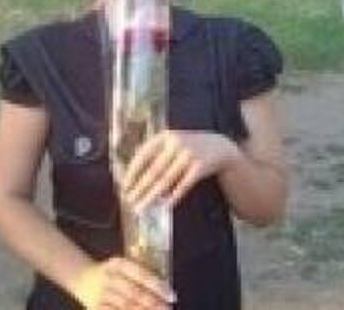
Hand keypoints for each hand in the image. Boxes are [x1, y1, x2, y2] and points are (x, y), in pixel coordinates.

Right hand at [75, 257, 175, 309]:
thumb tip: (165, 287)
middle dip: (154, 303)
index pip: (141, 274)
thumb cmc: (111, 272)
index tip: (171, 296)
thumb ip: (140, 271)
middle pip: (135, 293)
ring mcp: (102, 293)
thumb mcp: (122, 265)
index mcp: (118, 264)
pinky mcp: (96, 307)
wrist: (82, 277)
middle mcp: (109, 277)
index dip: (157, 286)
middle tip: (167, 309)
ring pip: (126, 306)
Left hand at [122, 130, 238, 210]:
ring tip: (141, 207)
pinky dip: (172, 197)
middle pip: (153, 170)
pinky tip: (162, 206)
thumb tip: (133, 178)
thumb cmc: (187, 148)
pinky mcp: (200, 166)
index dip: (132, 172)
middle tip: (129, 201)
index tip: (123, 187)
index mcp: (164, 136)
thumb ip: (154, 156)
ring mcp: (188, 154)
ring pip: (166, 180)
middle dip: (139, 188)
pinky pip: (182, 185)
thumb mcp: (171, 144)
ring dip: (151, 196)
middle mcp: (175, 143)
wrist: (220, 146)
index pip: (142, 156)